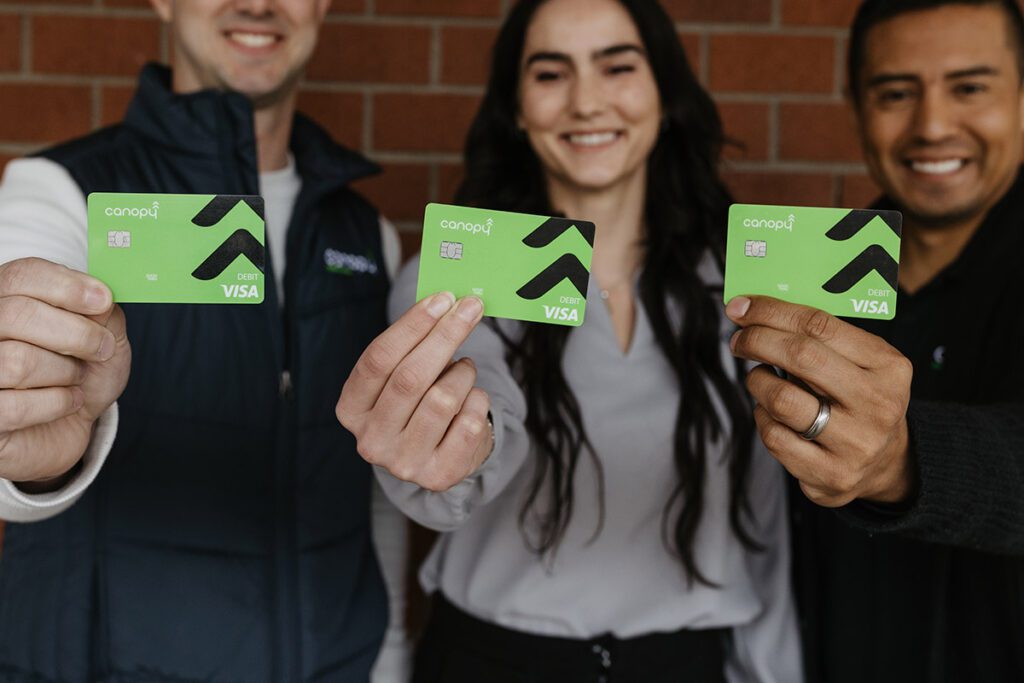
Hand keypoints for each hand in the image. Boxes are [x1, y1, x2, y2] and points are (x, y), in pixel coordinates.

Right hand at [0, 258, 130, 488]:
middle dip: (76, 334)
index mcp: (7, 300)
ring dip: (65, 372)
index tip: (103, 301)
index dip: (66, 286)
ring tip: (76, 377)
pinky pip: (16, 406)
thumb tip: (100, 296)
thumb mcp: (104, 336)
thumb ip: (102, 312)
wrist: (70, 424)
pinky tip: (68, 400)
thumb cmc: (80, 375)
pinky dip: (56, 403)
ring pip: (18, 361)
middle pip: (18, 314)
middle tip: (102, 348)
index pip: (23, 276)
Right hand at [336, 292, 492, 491]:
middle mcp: (370, 440)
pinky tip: (471, 399)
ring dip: (462, 373)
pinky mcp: (438, 475)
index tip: (442, 300)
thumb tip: (447, 304)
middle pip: (409, 378)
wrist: (437, 454)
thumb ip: (413, 345)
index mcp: (351, 409)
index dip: (412, 325)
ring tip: (464, 368)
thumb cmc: (416, 402)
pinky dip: (477, 400)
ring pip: (442, 400)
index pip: (378, 359)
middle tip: (470, 308)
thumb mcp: (401, 375)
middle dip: (445, 336)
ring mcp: (403, 462)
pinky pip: (468, 423)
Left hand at [726, 295, 913, 507]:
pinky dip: (763, 418)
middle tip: (738, 340)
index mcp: (888, 366)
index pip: (820, 325)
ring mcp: (856, 443)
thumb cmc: (859, 400)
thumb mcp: (861, 363)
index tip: (741, 306)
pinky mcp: (831, 475)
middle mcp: (877, 404)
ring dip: (758, 382)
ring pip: (782, 400)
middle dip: (757, 340)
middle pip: (801, 356)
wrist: (886, 465)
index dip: (772, 311)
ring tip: (760, 378)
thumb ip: (820, 338)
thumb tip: (753, 311)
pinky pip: (775, 438)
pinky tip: (771, 414)